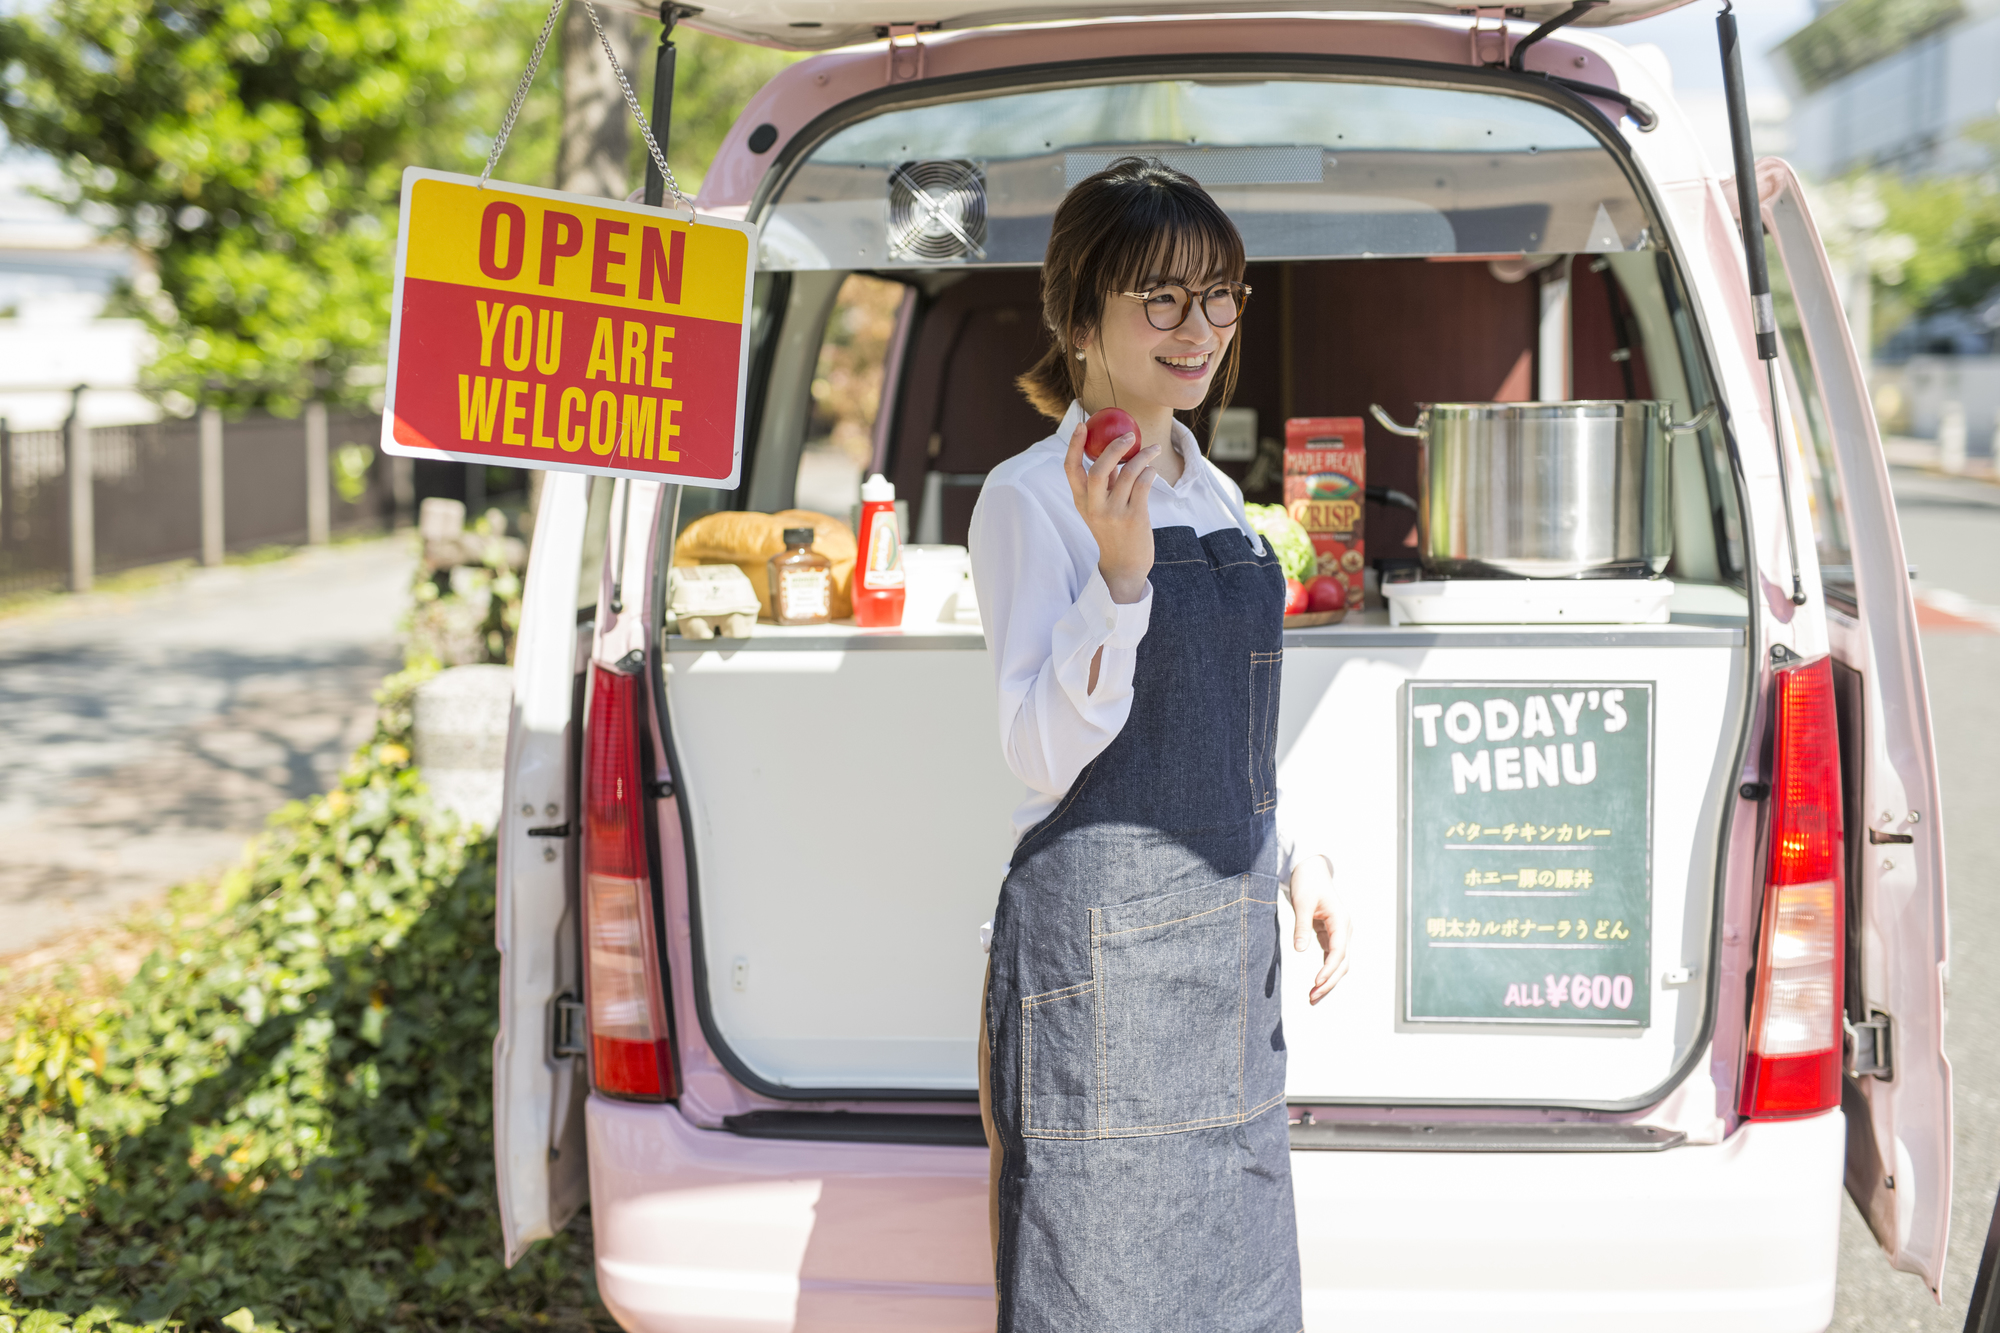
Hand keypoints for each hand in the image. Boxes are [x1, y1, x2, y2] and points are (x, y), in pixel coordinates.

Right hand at [1064, 418, 1160, 604]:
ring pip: (1128, 473)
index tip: (1083, 425)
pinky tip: (1153, 470)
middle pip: (1098, 469)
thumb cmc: (1114, 531)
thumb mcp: (1101, 508)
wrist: (1125, 566)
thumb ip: (1106, 483)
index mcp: (1081, 501)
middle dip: (1113, 447)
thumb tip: (1115, 452)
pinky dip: (1149, 472)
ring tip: (1153, 449)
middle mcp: (1094, 507)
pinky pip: (1143, 484)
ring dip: (1143, 456)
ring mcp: (1114, 513)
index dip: (1074, 445)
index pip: (1071, 469)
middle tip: (1129, 434)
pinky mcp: (1134, 518)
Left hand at [1288, 856, 1350, 1003]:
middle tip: (1312, 998)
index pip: (1338, 951)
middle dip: (1329, 982)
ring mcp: (1340, 933)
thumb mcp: (1302, 903)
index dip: (1328, 969)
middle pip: (1342, 963)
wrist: (1312, 869)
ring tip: (1312, 997)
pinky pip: (1332, 958)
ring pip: (1339, 963)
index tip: (1316, 982)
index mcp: (1341, 920)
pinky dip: (1325, 972)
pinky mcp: (1332, 936)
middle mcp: (1345, 929)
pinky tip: (1316, 985)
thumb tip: (1299, 949)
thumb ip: (1301, 926)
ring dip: (1328, 981)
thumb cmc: (1307, 882)